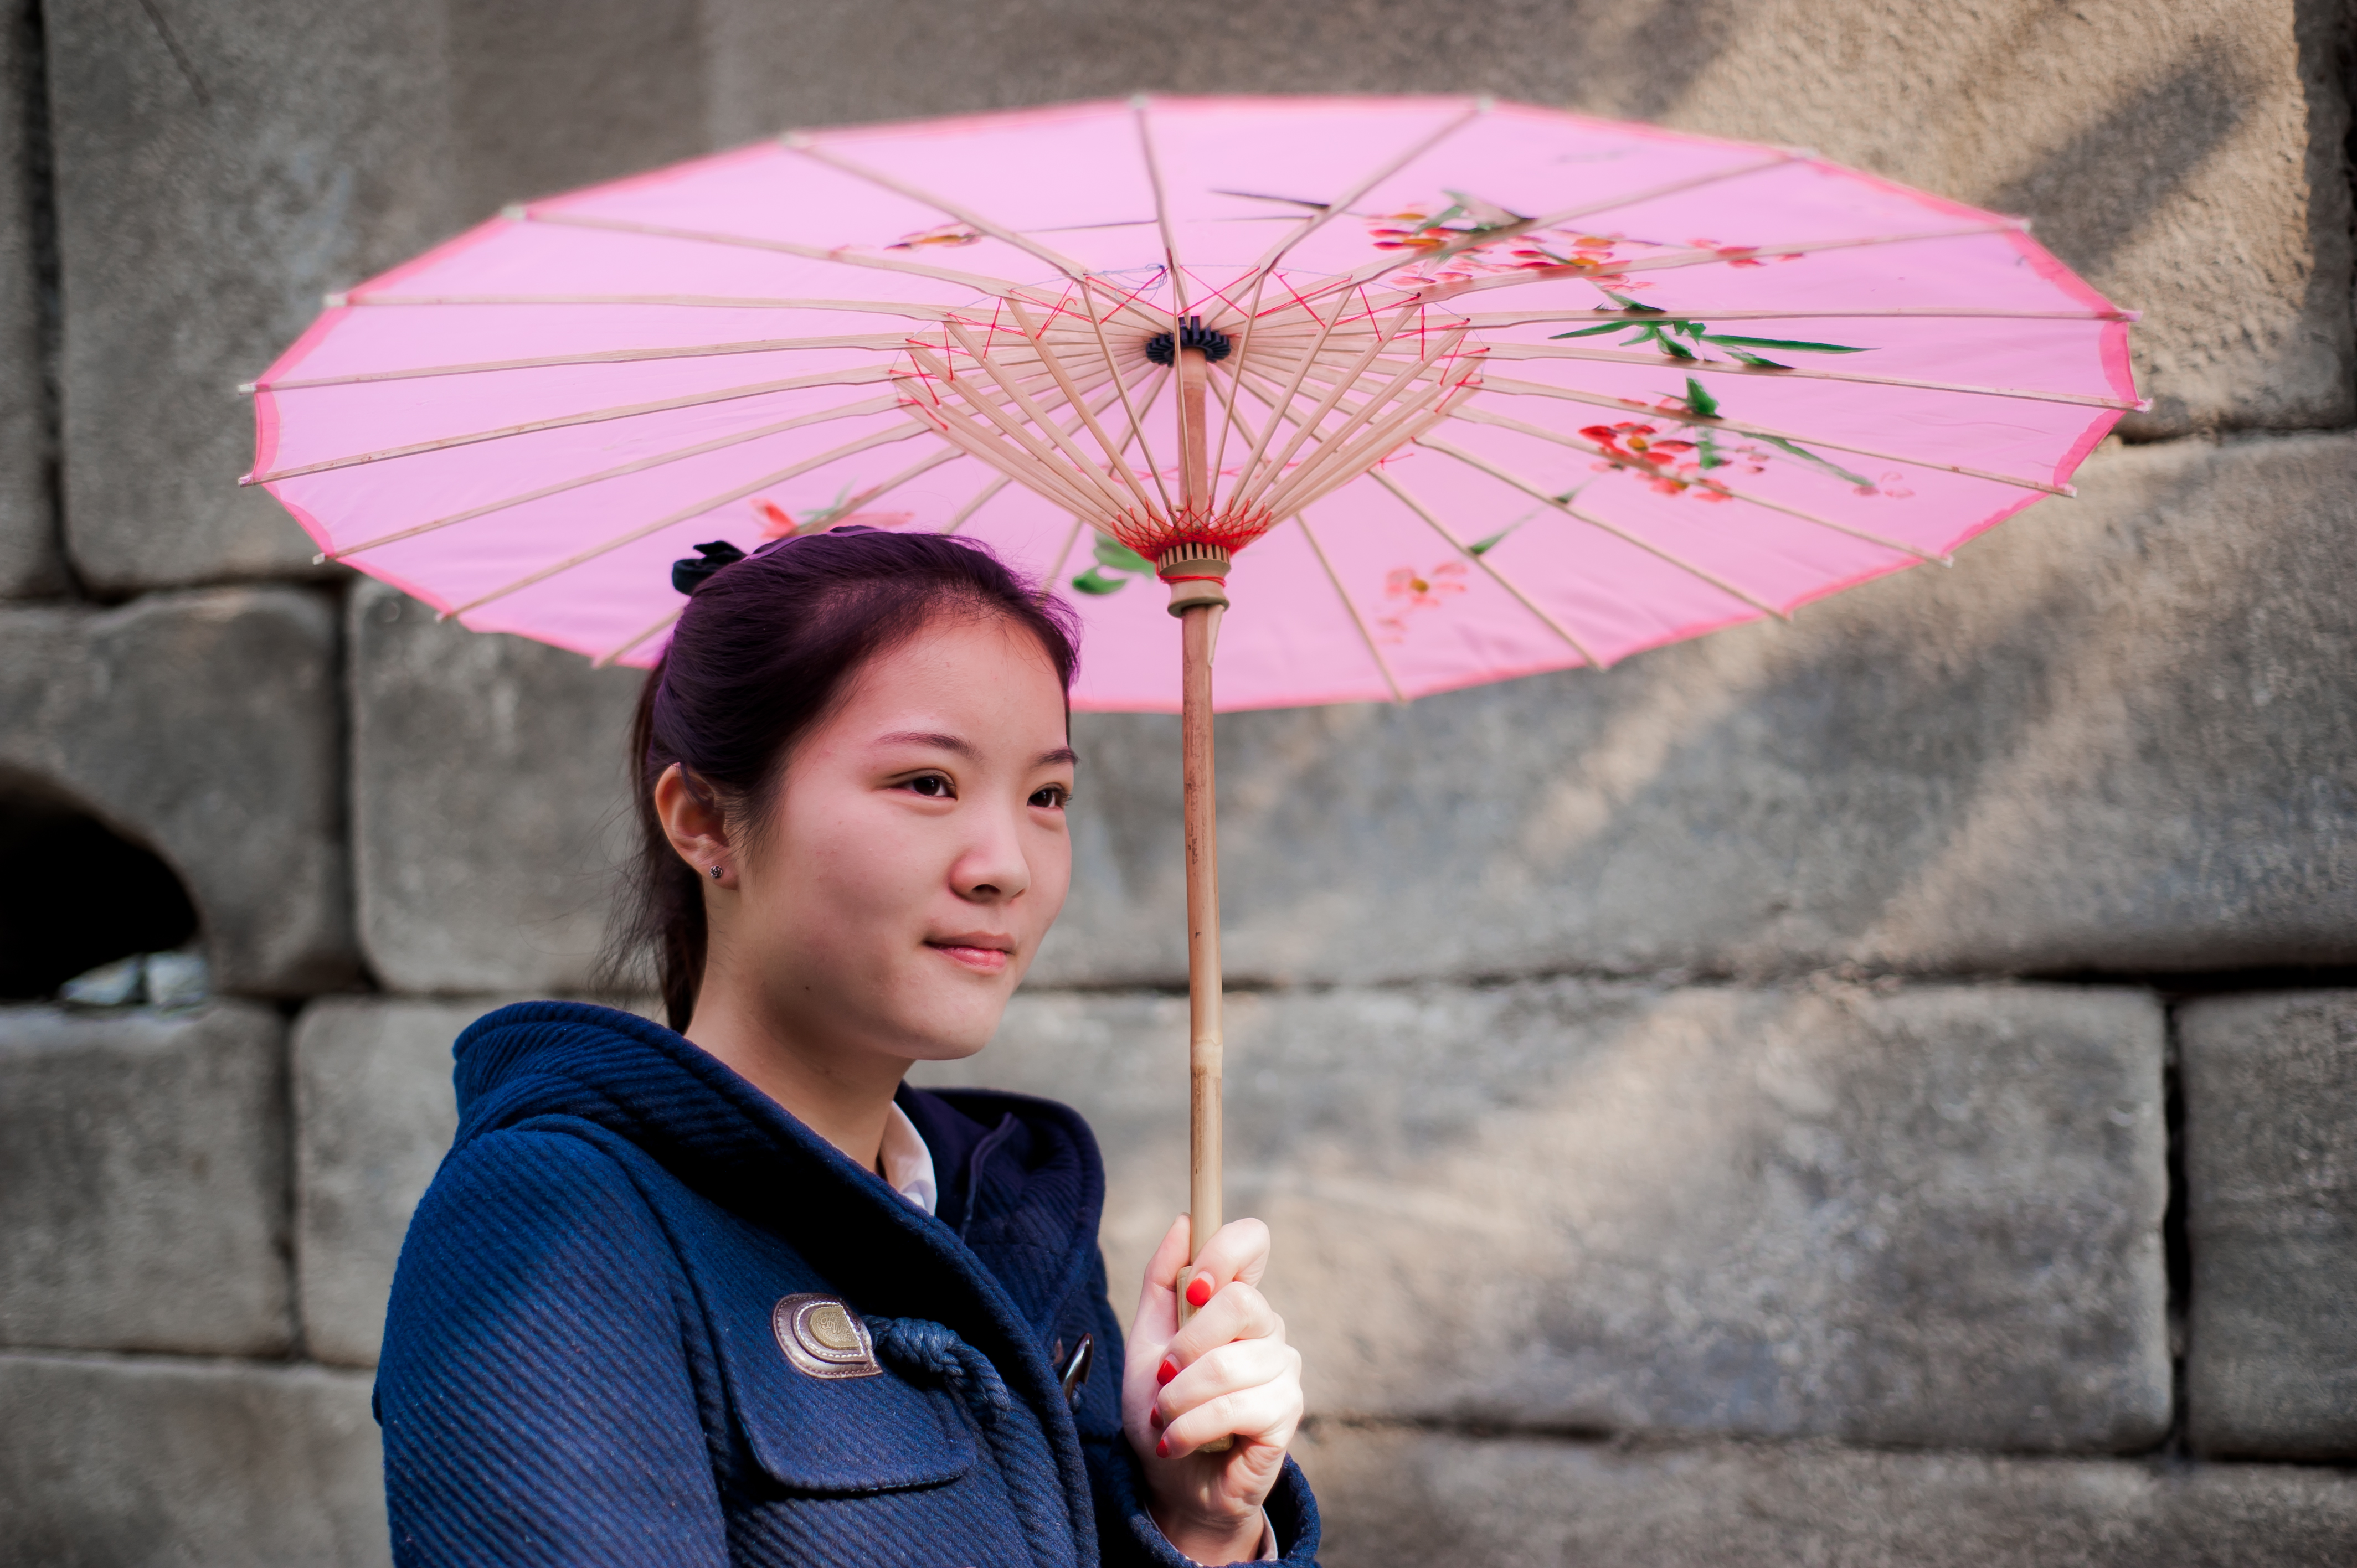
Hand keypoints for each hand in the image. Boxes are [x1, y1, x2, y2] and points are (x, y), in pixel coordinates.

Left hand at [1123, 1215, 1303, 1563]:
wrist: (1170, 1482)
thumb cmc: (1161, 1407)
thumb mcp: (1145, 1340)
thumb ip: (1162, 1281)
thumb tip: (1183, 1221)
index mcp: (1234, 1300)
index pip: (1253, 1242)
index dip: (1224, 1252)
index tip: (1194, 1288)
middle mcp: (1267, 1329)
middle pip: (1241, 1303)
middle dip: (1186, 1345)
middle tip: (1162, 1376)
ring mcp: (1283, 1371)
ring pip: (1230, 1364)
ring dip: (1179, 1397)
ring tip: (1164, 1418)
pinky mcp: (1285, 1415)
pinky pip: (1236, 1407)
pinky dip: (1191, 1427)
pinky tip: (1176, 1443)